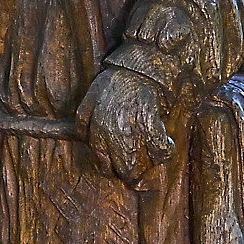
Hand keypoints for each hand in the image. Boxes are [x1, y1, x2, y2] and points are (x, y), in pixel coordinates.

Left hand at [77, 65, 171, 183]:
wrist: (135, 70)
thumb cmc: (112, 84)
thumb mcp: (89, 100)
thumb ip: (81, 121)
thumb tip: (77, 137)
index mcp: (98, 133)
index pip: (104, 166)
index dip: (112, 169)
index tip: (119, 165)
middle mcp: (114, 137)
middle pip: (125, 171)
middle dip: (132, 173)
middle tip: (138, 164)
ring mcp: (134, 133)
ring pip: (142, 167)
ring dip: (149, 164)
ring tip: (151, 154)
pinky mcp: (152, 126)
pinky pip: (162, 152)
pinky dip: (166, 150)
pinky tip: (166, 142)